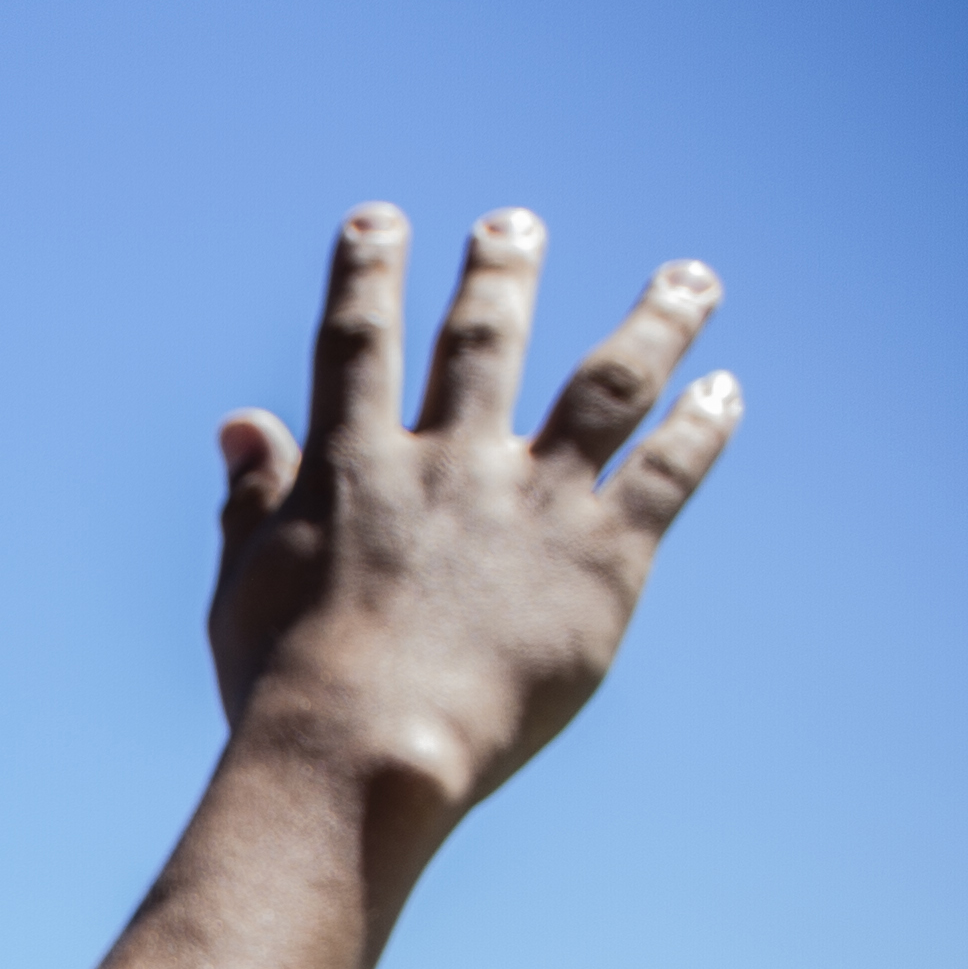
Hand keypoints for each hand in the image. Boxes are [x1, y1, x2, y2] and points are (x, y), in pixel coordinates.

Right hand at [204, 205, 734, 848]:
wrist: (365, 746)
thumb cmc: (286, 684)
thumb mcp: (246, 582)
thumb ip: (251, 496)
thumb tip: (242, 422)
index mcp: (355, 466)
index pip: (360, 342)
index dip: (367, 274)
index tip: (379, 223)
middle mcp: (451, 462)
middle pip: (487, 341)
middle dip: (501, 273)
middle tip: (516, 224)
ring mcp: (533, 502)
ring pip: (608, 384)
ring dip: (653, 323)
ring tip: (690, 279)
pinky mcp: (601, 558)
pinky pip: (667, 474)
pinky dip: (701, 426)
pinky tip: (725, 389)